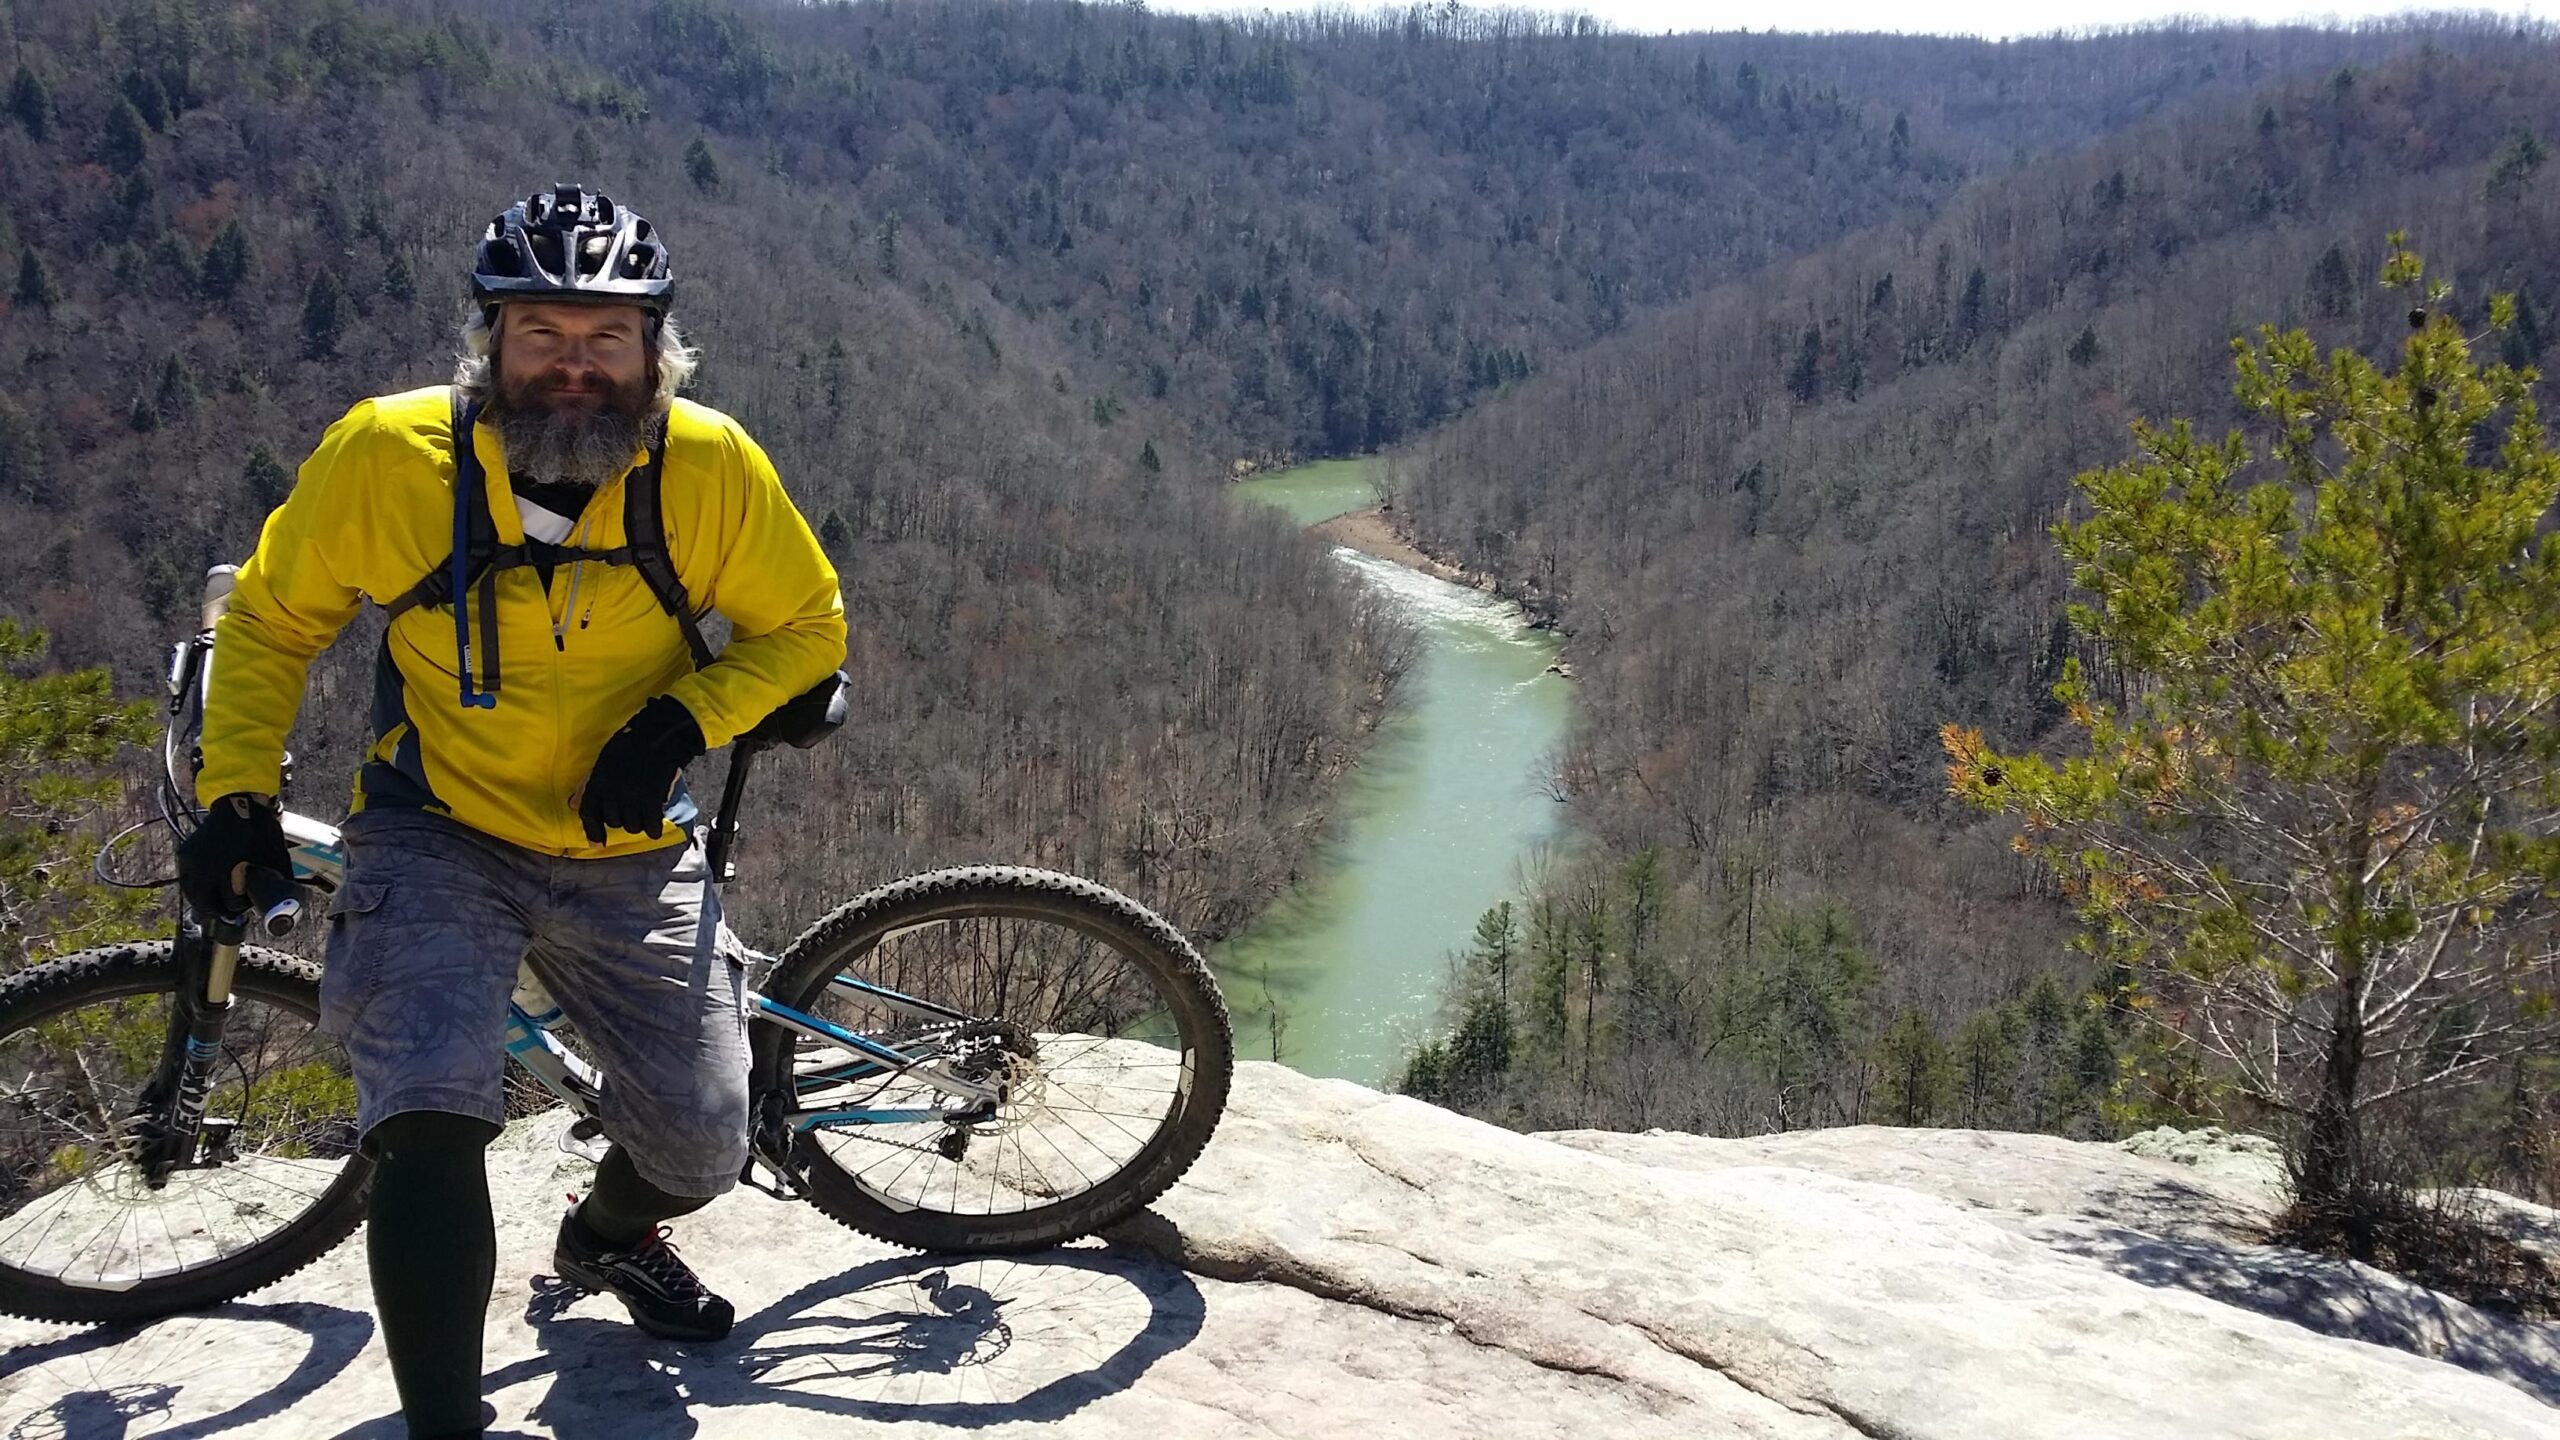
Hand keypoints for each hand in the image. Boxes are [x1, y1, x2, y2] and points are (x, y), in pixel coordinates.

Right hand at [177, 792, 291, 916]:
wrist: (238, 804)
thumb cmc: (260, 832)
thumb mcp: (277, 857)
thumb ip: (278, 881)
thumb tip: (285, 903)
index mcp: (228, 870)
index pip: (231, 904)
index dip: (242, 906)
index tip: (247, 901)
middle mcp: (205, 869)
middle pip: (208, 905)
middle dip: (221, 908)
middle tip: (231, 906)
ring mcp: (192, 862)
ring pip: (194, 896)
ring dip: (206, 900)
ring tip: (219, 898)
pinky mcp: (184, 855)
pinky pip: (187, 881)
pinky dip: (197, 887)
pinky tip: (209, 886)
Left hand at [577, 696, 705, 843]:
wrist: (658, 735)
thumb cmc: (630, 744)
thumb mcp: (603, 761)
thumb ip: (589, 783)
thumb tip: (572, 804)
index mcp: (597, 781)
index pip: (588, 813)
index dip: (592, 831)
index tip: (599, 843)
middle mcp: (612, 792)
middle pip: (613, 821)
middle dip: (620, 820)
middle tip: (630, 811)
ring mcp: (632, 797)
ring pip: (631, 826)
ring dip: (637, 823)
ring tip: (644, 814)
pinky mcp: (652, 800)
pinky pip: (650, 825)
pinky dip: (653, 829)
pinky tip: (655, 827)